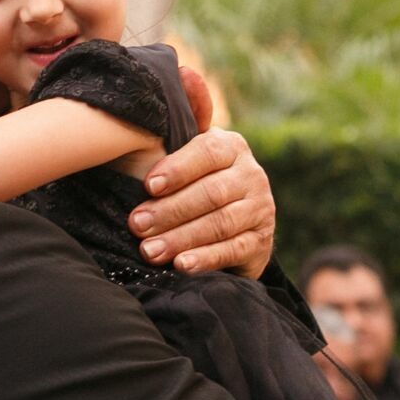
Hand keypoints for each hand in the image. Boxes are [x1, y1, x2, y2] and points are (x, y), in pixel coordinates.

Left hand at [126, 128, 274, 276]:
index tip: (148, 186)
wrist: (237, 225)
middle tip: (137, 225)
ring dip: (181, 238)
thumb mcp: (187, 164)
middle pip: (211, 192)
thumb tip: (140, 134)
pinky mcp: (261, 241)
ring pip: (220, 223)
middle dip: (170, 211)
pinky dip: (205, 258)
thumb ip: (168, 150)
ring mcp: (260, 209)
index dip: (177, 169)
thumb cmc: (196, 185)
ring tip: (150, 250)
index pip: (207, 152)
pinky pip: (233, 250)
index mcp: (231, 148)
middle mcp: (252, 174)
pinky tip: (181, 265)